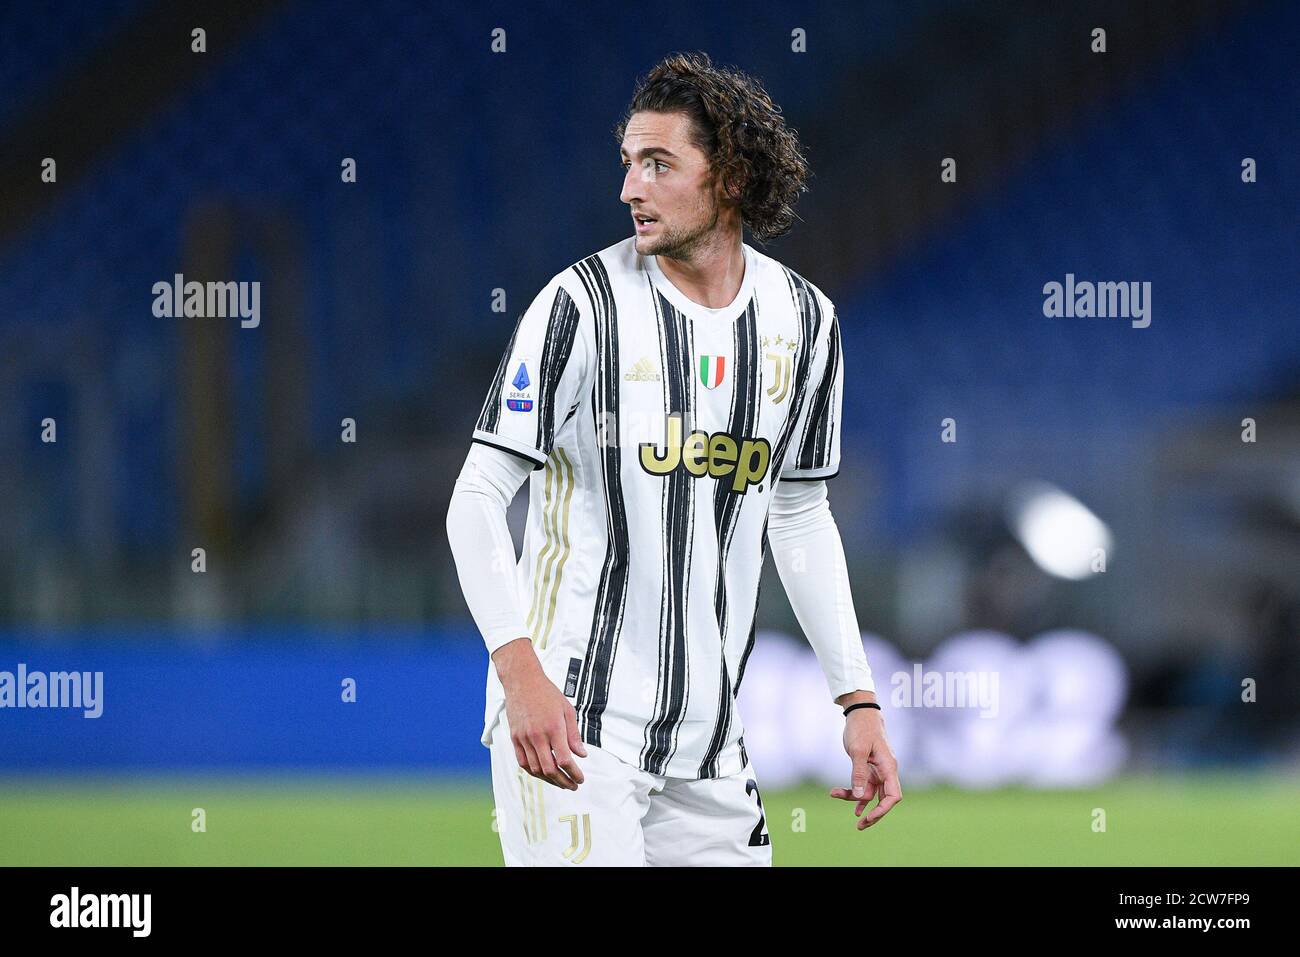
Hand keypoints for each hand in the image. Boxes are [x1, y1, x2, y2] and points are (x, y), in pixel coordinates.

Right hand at [493, 638, 587, 790]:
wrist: (522, 682)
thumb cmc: (547, 694)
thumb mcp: (567, 710)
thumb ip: (574, 735)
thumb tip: (582, 754)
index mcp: (554, 728)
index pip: (565, 760)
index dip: (574, 773)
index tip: (581, 778)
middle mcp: (538, 736)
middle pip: (550, 769)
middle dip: (563, 781)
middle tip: (573, 785)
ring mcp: (524, 738)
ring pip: (536, 769)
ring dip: (549, 779)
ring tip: (560, 782)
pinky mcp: (514, 738)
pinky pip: (523, 762)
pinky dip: (533, 772)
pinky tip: (543, 774)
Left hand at [830, 696, 901, 829]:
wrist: (860, 713)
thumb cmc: (862, 728)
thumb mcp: (858, 750)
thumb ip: (859, 774)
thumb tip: (861, 798)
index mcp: (888, 767)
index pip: (893, 796)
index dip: (883, 809)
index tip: (869, 817)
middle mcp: (886, 771)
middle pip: (884, 799)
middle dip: (873, 814)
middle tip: (860, 826)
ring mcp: (877, 770)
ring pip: (870, 793)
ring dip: (855, 799)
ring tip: (836, 795)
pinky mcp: (868, 768)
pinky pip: (863, 785)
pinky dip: (853, 791)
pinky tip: (840, 794)